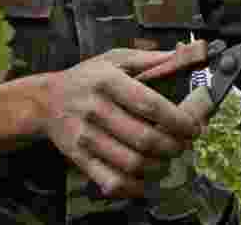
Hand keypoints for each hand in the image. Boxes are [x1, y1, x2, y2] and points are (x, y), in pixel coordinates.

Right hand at [29, 48, 203, 199]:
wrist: (46, 100)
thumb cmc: (87, 78)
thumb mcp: (116, 58)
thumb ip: (152, 58)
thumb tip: (186, 54)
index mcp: (109, 81)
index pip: (151, 105)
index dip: (178, 120)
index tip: (194, 127)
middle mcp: (96, 109)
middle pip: (145, 138)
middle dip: (174, 146)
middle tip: (184, 144)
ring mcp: (86, 136)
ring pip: (131, 162)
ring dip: (159, 165)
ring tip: (168, 158)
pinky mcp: (79, 157)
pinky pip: (111, 180)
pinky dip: (134, 186)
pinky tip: (146, 178)